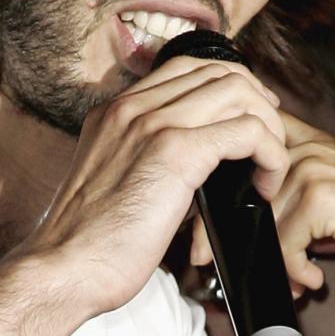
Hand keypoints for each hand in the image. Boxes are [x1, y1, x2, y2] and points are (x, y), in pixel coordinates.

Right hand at [27, 55, 287, 320]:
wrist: (64, 268)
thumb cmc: (88, 243)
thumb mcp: (111, 182)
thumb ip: (144, 160)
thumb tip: (194, 168)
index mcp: (115, 111)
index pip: (188, 67)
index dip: (231, 86)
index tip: (250, 117)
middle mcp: (132, 107)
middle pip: (220, 71)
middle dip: (258, 103)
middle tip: (270, 141)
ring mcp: (153, 124)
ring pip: (240, 93)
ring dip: (269, 129)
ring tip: (267, 169)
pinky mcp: (175, 152)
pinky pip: (248, 132)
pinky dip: (270, 156)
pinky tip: (261, 187)